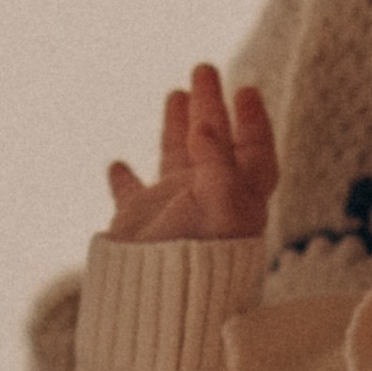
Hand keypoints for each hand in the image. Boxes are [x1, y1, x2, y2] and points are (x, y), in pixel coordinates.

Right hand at [106, 62, 279, 243]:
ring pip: (177, 158)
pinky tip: (117, 164)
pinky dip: (124, 180)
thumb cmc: (199, 258)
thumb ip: (216, 164)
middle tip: (205, 68)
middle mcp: (209, 199)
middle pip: (215, 143)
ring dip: (178, 126)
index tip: (246, 90)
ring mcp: (173, 209)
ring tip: (176, 92)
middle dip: (212, 106)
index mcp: (240, 197)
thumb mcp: (220, 207)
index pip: (255, 153)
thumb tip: (204, 125)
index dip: (254, 121)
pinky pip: (131, 195)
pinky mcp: (139, 222)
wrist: (155, 302)